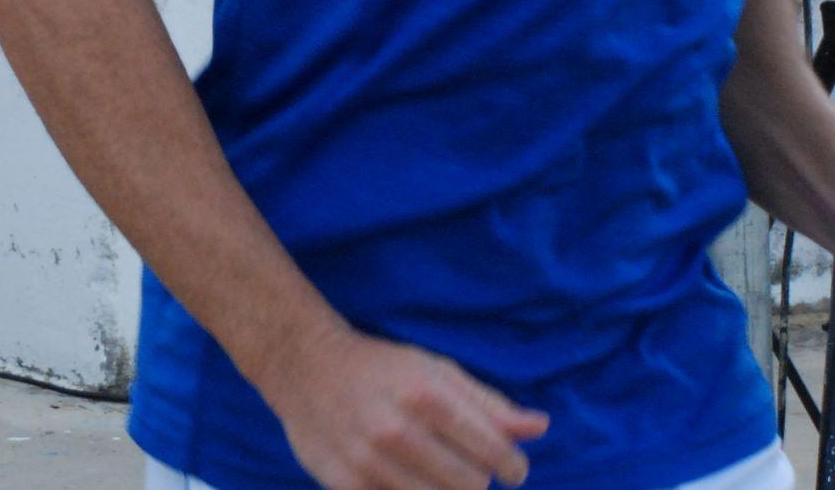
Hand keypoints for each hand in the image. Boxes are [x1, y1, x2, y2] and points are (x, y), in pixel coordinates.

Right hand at [261, 327, 547, 489]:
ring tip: (434, 471)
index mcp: (426, 395)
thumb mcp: (436, 370)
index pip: (496, 455)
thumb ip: (489, 403)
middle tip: (463, 464)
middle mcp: (397, 430)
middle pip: (473, 487)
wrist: (302, 365)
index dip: (512, 466)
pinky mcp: (346, 484)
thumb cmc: (380, 367)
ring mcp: (369, 461)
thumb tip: (540, 427)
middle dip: (476, 479)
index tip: (510, 467)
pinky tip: (404, 477)